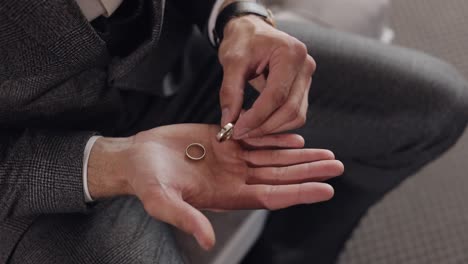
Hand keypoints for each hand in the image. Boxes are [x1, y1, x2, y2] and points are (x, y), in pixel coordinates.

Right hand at [88, 124, 342, 249]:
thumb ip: (185, 217)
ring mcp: (231, 160)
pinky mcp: (224, 141)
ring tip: (325, 153)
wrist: (135, 157)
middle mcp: (234, 179)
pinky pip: (257, 140)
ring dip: (299, 156)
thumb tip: (207, 241)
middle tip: (337, 165)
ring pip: (273, 158)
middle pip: (279, 176)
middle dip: (308, 172)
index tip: (326, 189)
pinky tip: (296, 138)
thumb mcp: (161, 200)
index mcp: (226, 195)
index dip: (299, 193)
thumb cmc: (146, 180)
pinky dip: (277, 139)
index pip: (270, 195)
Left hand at [218, 15, 315, 138]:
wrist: (252, 31)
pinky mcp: (303, 88)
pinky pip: (295, 114)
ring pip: (296, 116)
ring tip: (247, 129)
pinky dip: (277, 123)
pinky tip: (257, 123)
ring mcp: (307, 78)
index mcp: (290, 53)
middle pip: (290, 109)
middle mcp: (305, 66)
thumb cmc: (243, 41)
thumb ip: (230, 92)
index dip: (257, 117)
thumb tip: (229, 123)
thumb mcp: (232, 62)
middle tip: (239, 134)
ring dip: (271, 128)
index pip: (276, 95)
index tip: (236, 130)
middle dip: (264, 126)